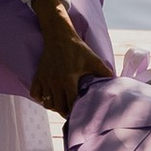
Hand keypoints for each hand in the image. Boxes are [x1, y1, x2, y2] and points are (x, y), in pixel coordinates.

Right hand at [29, 0, 115, 117]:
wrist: (59, 36)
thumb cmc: (77, 49)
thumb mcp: (93, 59)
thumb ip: (104, 71)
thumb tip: (116, 80)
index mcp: (68, 79)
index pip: (71, 104)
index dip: (76, 111)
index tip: (80, 113)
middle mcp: (55, 82)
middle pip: (58, 107)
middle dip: (65, 112)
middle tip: (71, 112)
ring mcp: (45, 79)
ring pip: (47, 103)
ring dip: (54, 106)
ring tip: (61, 105)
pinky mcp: (38, 76)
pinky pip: (35, 94)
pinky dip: (40, 98)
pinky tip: (48, 97)